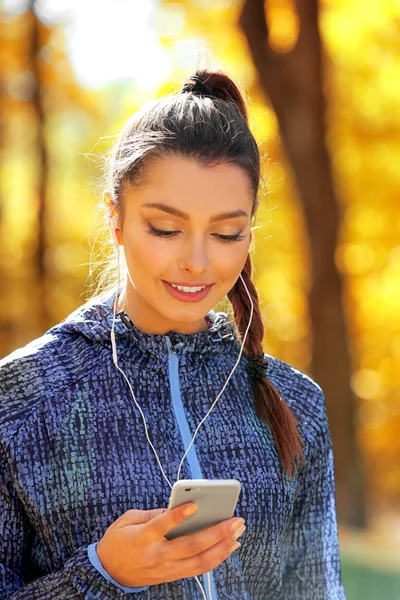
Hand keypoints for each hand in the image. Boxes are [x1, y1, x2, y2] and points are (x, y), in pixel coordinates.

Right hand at [96, 503, 245, 586]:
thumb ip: (151, 513)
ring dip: (222, 547)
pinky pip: (198, 569)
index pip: (163, 525)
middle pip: (191, 546)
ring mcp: (166, 569)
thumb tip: (176, 508)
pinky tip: (228, 547)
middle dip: (216, 533)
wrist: (107, 572)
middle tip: (235, 520)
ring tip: (238, 532)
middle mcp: (157, 555)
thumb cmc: (118, 541)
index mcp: (143, 538)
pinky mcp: (171, 576)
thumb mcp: (127, 520)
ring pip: (200, 562)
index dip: (178, 516)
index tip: (195, 505)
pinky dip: (216, 558)